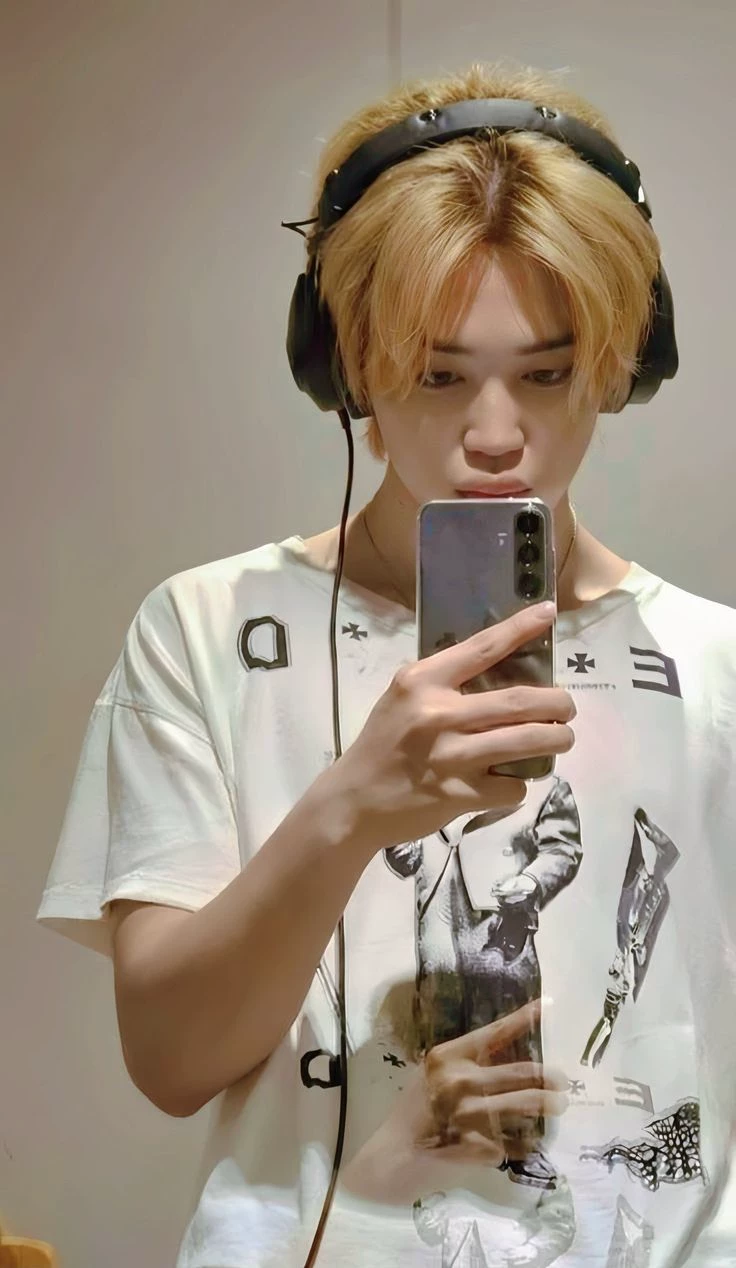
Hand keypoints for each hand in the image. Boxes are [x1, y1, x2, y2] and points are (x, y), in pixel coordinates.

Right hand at [331, 603, 575, 852]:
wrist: (355, 801)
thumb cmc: (383, 743)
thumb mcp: (403, 698)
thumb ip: (443, 683)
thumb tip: (500, 671)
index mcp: (423, 681)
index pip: (483, 647)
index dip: (521, 628)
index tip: (549, 612)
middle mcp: (438, 714)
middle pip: (520, 701)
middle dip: (558, 703)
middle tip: (567, 708)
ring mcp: (451, 756)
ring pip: (527, 742)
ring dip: (557, 739)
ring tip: (562, 738)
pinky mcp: (459, 794)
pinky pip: (511, 786)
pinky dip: (520, 783)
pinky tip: (512, 780)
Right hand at [341, 1000, 568, 1204]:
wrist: (393, 1158)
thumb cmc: (413, 1114)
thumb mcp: (431, 1077)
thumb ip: (463, 1066)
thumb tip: (505, 1057)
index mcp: (447, 1057)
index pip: (494, 1033)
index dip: (524, 1018)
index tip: (547, 1006)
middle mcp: (461, 1081)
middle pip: (521, 1071)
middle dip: (548, 1076)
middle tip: (563, 1080)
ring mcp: (471, 1115)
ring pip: (526, 1104)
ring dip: (547, 1105)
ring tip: (559, 1105)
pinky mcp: (480, 1147)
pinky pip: (517, 1141)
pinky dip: (528, 1141)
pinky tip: (532, 1142)